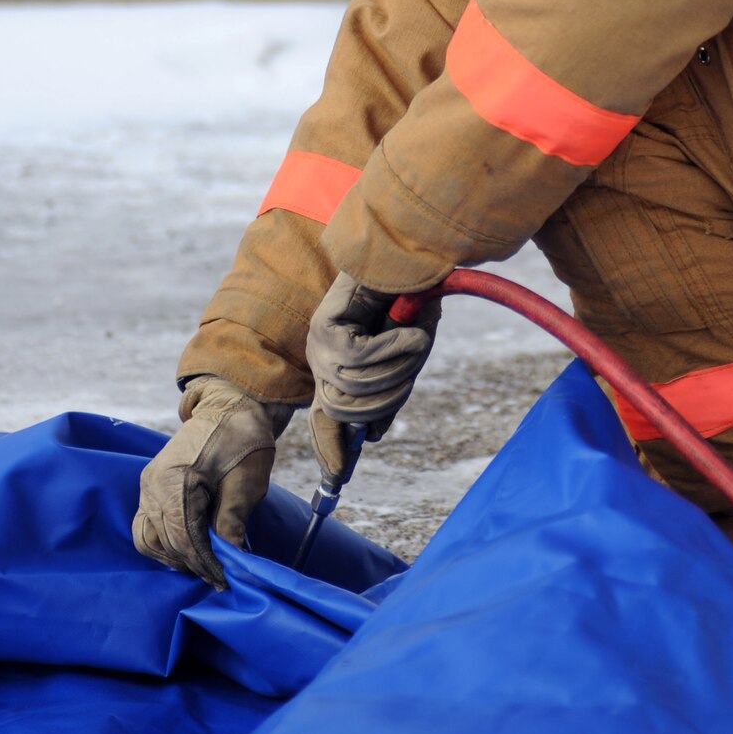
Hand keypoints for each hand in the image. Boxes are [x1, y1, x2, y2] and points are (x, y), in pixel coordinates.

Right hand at [133, 375, 297, 588]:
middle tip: (219, 575)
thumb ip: (232, 522)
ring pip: (148, 539)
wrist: (230, 409)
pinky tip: (188, 548)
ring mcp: (147, 486)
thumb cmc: (243, 441)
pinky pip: (147, 526)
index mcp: (174, 479)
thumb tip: (231, 560)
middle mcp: (152, 484)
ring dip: (174, 556)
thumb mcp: (247, 482)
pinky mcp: (150, 487)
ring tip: (203, 564)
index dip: (204, 563)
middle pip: (164, 542)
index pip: (183, 537)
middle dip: (192, 563)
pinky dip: (164, 542)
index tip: (223, 579)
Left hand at [306, 272, 440, 484]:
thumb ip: (388, 393)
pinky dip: (392, 348)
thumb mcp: (405, 360)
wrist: (410, 256)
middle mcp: (321, 359)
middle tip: (411, 372)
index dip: (329, 449)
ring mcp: (318, 343)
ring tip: (415, 343)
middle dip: (385, 400)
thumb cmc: (412, 306)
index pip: (324, 419)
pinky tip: (410, 331)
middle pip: (344, 410)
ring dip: (395, 369)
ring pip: (353, 386)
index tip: (337, 477)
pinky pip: (358, 358)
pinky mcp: (324, 325)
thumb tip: (371, 435)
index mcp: (337, 368)